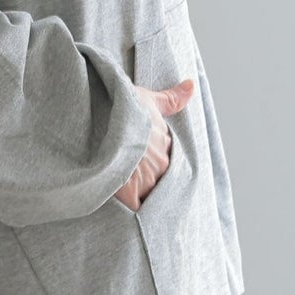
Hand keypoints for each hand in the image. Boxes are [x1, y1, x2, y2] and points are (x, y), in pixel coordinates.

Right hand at [113, 77, 197, 211]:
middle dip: (145, 177)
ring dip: (138, 191)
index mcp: (165, 144)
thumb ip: (171, 98)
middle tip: (128, 172)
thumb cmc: (124, 106)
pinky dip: (131, 208)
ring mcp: (147, 180)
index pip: (164, 160)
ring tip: (121, 185)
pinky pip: (137, 209)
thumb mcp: (148, 98)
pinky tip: (121, 201)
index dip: (150, 159)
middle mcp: (161, 165)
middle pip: (158, 178)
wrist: (102, 118)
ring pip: (148, 193)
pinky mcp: (130, 194)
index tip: (139, 157)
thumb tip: (191, 86)